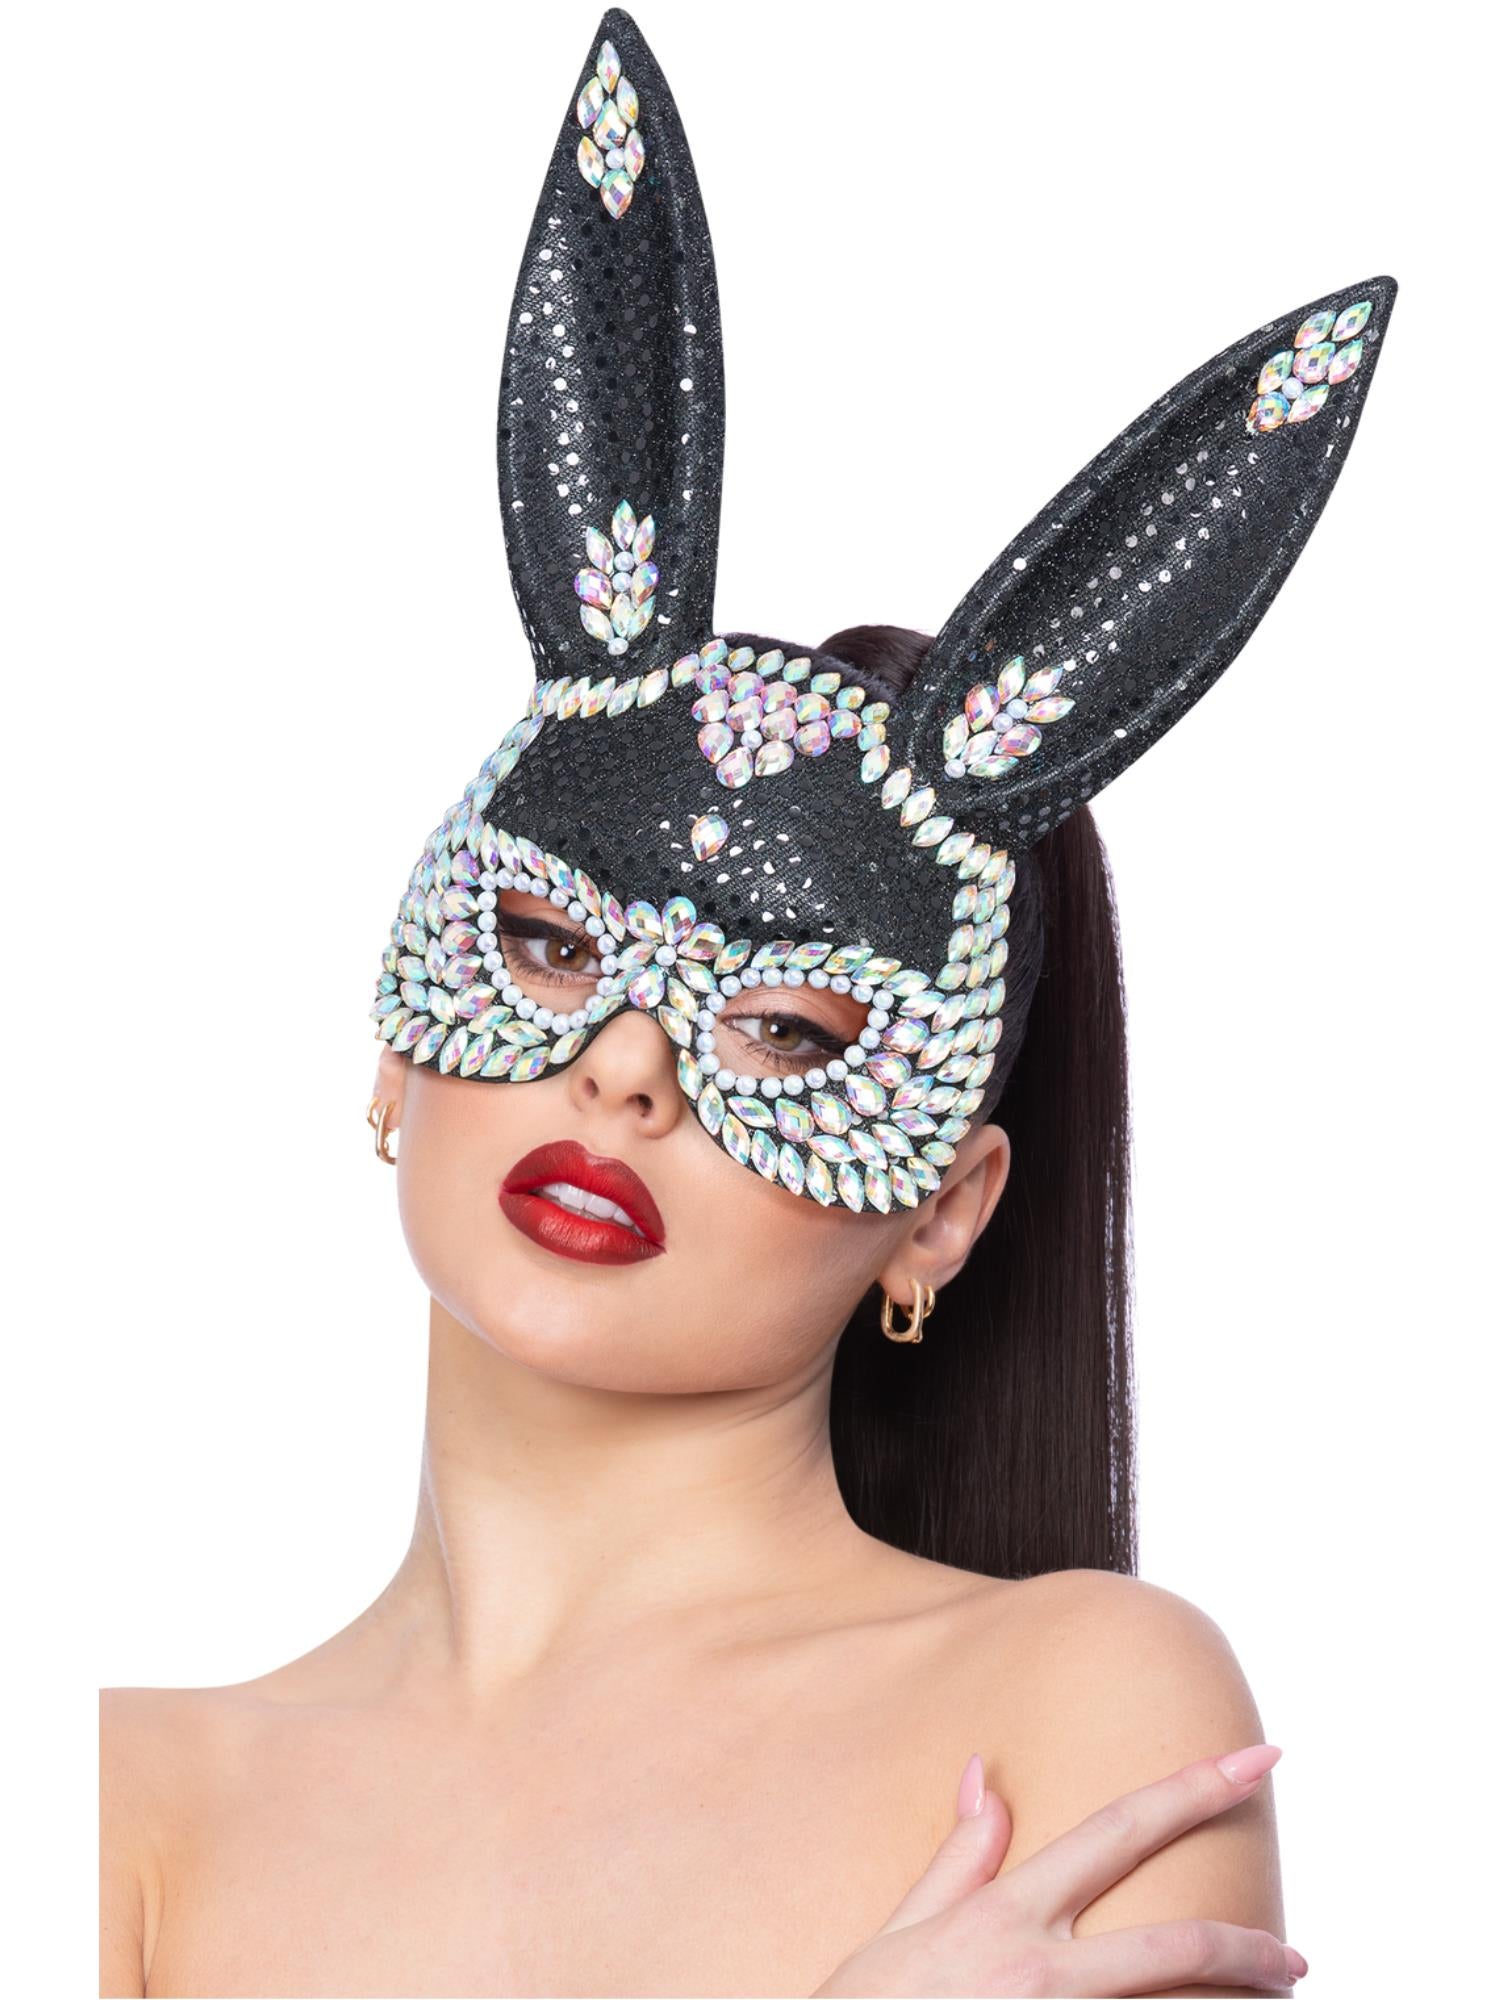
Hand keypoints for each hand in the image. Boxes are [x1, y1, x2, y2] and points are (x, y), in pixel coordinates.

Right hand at [810, 1743, 1306, 1997]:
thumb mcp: (900, 1933)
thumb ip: (959, 1861)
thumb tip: (991, 1774)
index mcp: (1005, 1915)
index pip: (1119, 1830)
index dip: (1196, 1788)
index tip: (1259, 1759)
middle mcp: (1038, 1970)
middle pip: (1176, 1947)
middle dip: (1253, 1950)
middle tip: (1300, 1961)